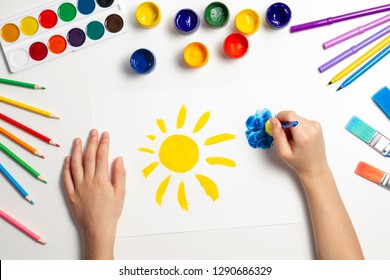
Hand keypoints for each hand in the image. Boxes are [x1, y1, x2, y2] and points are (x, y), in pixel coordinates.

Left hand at [63, 129, 125, 258]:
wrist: (98, 229)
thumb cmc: (111, 212)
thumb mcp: (121, 193)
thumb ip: (120, 175)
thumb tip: (118, 159)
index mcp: (101, 180)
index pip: (102, 157)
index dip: (103, 144)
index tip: (105, 135)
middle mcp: (88, 181)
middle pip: (88, 157)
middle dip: (91, 142)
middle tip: (93, 132)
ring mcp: (78, 187)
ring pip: (75, 165)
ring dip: (76, 151)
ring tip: (78, 140)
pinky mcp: (70, 194)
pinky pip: (66, 178)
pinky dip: (66, 167)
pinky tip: (68, 159)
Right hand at [270, 111, 328, 179]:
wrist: (315, 167)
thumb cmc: (299, 162)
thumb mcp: (283, 151)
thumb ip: (277, 134)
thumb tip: (273, 120)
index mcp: (304, 136)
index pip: (290, 115)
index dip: (280, 118)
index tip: (277, 127)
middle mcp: (312, 128)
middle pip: (292, 116)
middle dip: (285, 124)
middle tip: (286, 138)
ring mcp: (316, 126)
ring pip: (296, 118)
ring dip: (291, 126)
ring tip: (293, 139)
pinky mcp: (317, 125)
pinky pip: (301, 120)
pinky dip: (297, 127)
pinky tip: (299, 137)